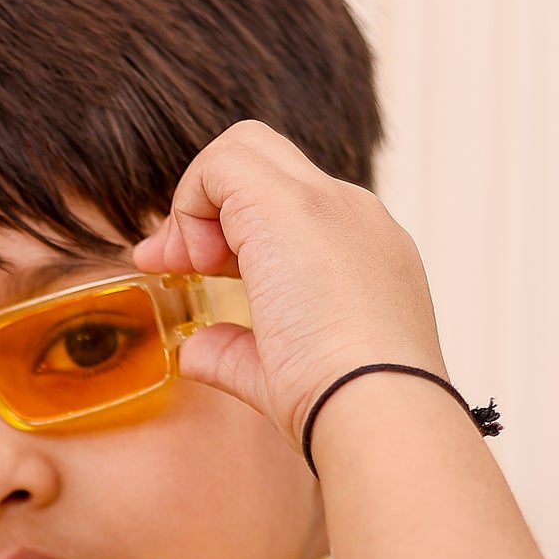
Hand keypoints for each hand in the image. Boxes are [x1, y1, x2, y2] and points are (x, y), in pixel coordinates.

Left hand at [133, 120, 448, 448]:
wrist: (379, 410)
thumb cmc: (341, 407)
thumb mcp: (280, 374)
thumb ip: (236, 353)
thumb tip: (197, 351)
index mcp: (361, 253)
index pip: (287, 210)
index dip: (226, 233)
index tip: (192, 277)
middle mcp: (352, 215)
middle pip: (266, 163)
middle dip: (207, 205)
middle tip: (179, 266)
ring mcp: (328, 202)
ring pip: (245, 148)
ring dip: (199, 202)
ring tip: (187, 267)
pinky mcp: (291, 204)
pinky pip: (224, 162)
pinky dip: (190, 202)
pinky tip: (191, 261)